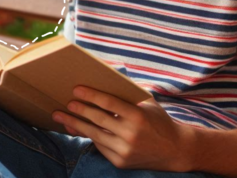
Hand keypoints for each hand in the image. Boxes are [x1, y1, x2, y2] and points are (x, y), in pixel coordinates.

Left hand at [52, 86, 195, 172]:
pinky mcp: (120, 162)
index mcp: (138, 116)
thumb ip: (128, 92)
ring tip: (60, 116)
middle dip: (79, 110)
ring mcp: (125, 150)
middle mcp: (131, 134)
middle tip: (65, 102)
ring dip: (75, 124)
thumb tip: (105, 74)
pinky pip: (99, 147)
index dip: (91, 95)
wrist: (176, 151)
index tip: (76, 89)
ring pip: (94, 135)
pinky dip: (88, 136)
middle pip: (98, 119)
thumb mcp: (147, 103)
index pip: (109, 103)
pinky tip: (76, 128)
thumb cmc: (158, 121)